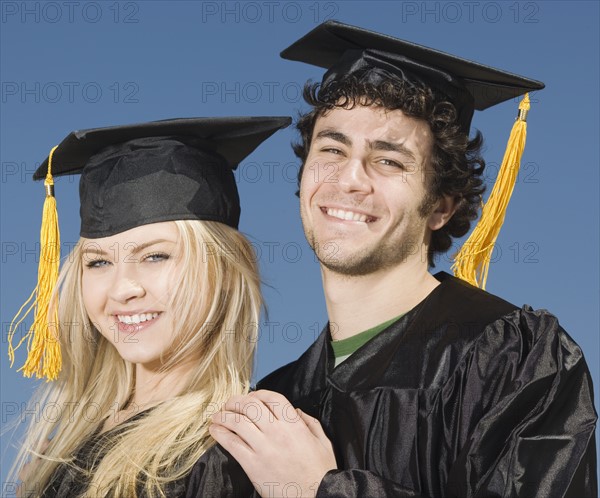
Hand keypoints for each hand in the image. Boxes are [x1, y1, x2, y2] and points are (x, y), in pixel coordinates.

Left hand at [210, 390, 336, 497]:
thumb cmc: (321, 472)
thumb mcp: (323, 442)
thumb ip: (310, 423)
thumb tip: (296, 411)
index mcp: (294, 424)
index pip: (272, 398)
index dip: (258, 394)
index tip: (250, 397)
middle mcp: (277, 432)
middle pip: (250, 406)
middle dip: (236, 401)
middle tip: (229, 404)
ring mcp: (263, 448)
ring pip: (238, 422)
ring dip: (224, 415)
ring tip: (217, 416)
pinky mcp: (253, 465)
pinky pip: (232, 444)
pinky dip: (220, 434)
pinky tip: (214, 430)